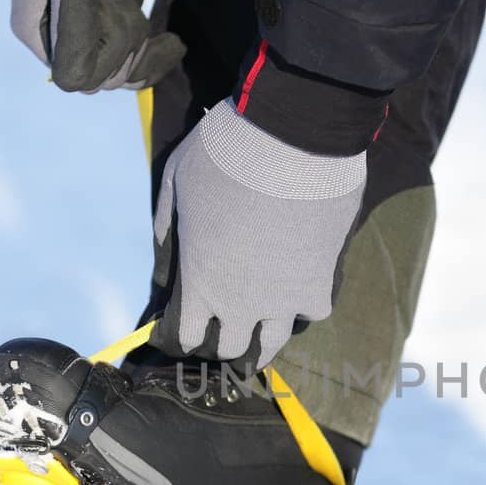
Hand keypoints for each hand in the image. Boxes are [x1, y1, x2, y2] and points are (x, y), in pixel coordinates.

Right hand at [11, 0, 184, 91]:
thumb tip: (73, 86)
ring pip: (125, 71)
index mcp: (36, 32)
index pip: (76, 76)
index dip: (104, 51)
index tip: (105, 4)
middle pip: (104, 77)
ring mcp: (88, 32)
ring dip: (140, 38)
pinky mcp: (114, 24)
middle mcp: (58, 38)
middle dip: (124, 40)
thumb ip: (72, 31)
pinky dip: (158, 56)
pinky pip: (138, 63)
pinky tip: (173, 43)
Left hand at [151, 97, 366, 365]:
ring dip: (263, 342)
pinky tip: (301, 294)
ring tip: (261, 339)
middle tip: (226, 331)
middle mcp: (241, 301)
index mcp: (200, 281)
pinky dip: (305, 306)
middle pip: (232, 348)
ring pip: (273, 343)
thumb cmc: (224, 153)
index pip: (189, 335)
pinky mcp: (321, 282)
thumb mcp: (175, 182)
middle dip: (223, 342)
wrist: (292, 136)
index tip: (186, 331)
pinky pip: (312, 311)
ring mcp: (284, 297)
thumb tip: (164, 271)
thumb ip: (166, 230)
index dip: (185, 336)